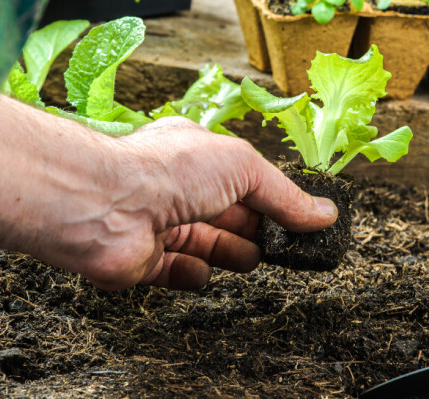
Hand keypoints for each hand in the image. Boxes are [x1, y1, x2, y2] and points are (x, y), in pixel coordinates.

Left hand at [0, 97, 337, 290]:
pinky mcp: (144, 262)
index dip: (273, 199)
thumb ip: (285, 196)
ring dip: (230, 253)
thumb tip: (324, 214)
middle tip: (285, 247)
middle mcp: (176, 187)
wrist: (104, 207)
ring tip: (250, 258)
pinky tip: (200, 271)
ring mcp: (159, 225)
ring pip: (208, 245)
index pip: (245, 179)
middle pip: (229, 215)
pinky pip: (178, 272)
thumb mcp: (244, 168)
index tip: (301, 221)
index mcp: (197, 154)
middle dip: (257, 230)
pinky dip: (192, 274)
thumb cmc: (167, 171)